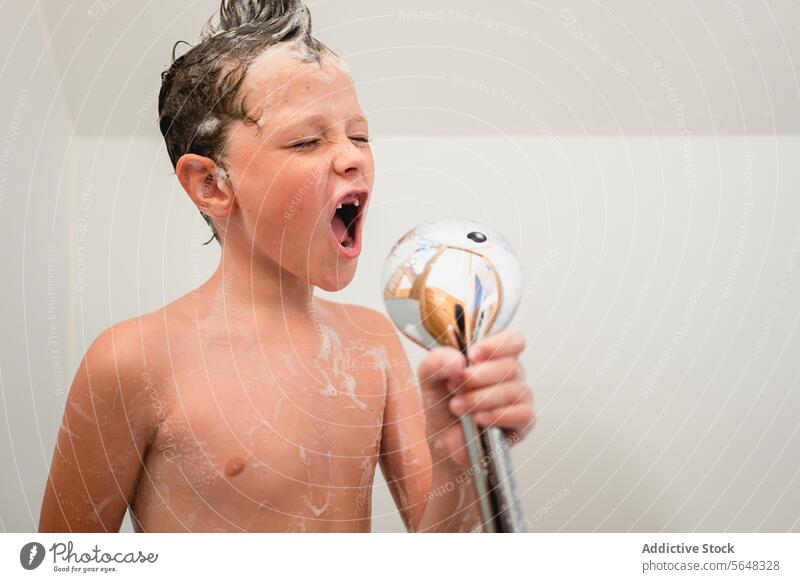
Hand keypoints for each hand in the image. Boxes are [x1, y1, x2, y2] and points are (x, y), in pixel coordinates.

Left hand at [417, 329, 534, 465]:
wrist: (442, 439)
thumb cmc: (442, 402)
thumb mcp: (430, 377)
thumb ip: (437, 361)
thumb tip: (458, 360)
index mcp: (494, 355)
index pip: (513, 340)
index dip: (496, 344)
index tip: (472, 355)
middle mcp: (511, 374)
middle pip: (511, 366)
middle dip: (478, 376)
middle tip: (454, 385)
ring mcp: (520, 399)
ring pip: (514, 390)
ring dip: (481, 398)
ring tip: (457, 406)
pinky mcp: (523, 424)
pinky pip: (523, 414)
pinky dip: (498, 415)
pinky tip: (479, 419)